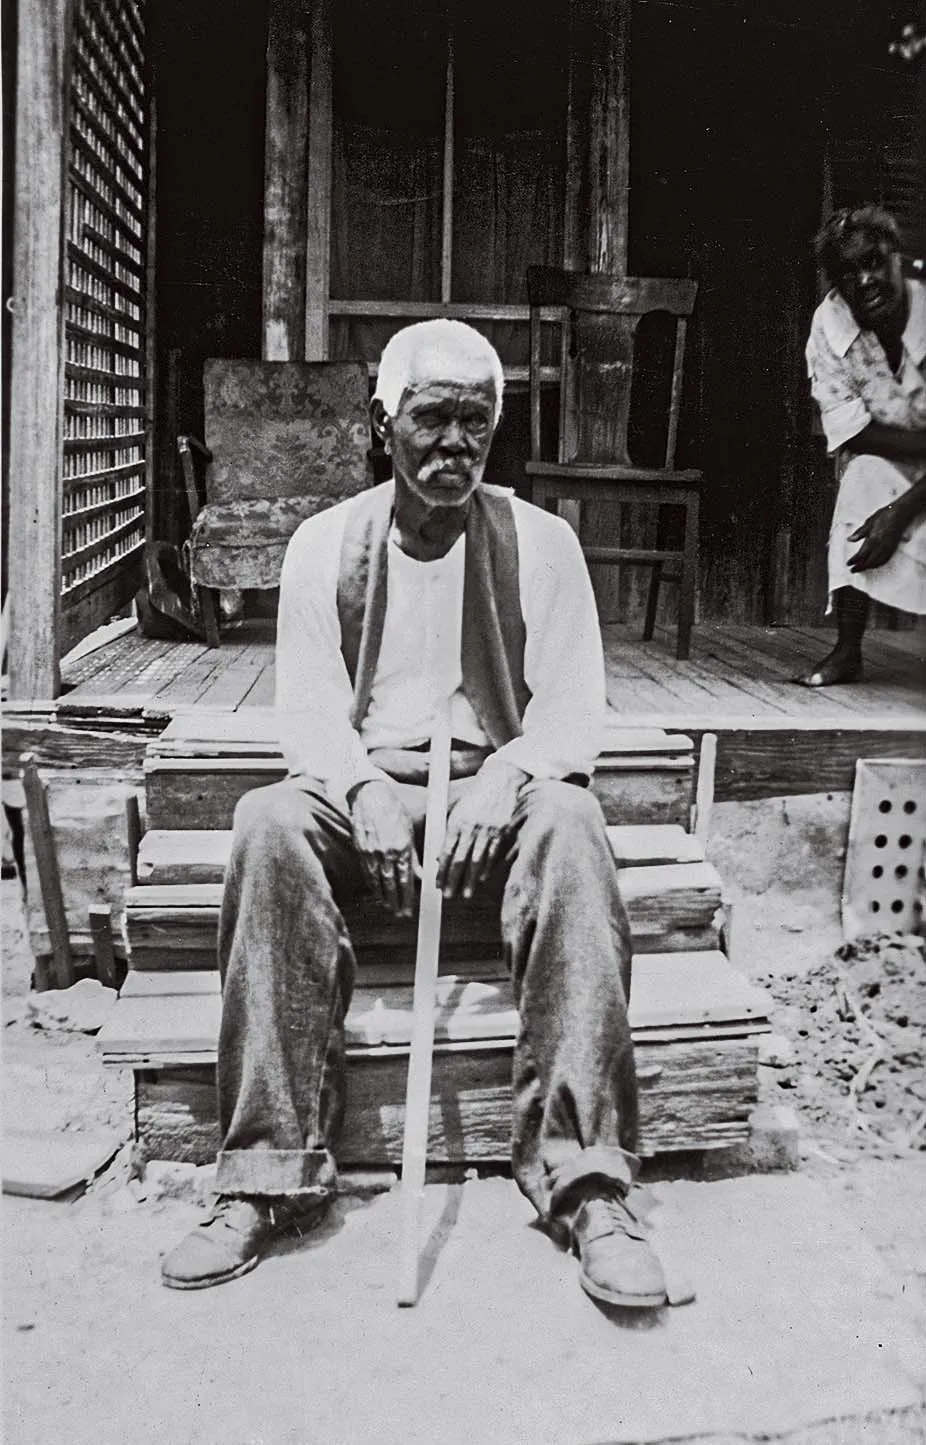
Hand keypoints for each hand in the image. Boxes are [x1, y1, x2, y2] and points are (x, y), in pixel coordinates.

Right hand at [349, 780, 418, 916]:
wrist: (370, 797)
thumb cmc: (395, 810)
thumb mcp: (411, 830)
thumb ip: (416, 855)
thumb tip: (421, 875)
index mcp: (403, 848)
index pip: (406, 880)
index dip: (408, 897)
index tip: (411, 909)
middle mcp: (387, 853)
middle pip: (392, 885)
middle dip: (397, 902)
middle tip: (402, 915)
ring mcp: (372, 853)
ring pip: (378, 881)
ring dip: (384, 897)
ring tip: (390, 908)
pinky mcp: (361, 850)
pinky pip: (367, 872)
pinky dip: (372, 885)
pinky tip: (377, 892)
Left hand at [436, 763, 527, 900]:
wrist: (499, 781)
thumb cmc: (475, 798)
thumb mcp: (457, 813)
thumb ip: (447, 835)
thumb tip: (438, 858)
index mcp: (457, 822)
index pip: (446, 852)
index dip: (441, 871)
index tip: (437, 884)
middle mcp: (471, 828)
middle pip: (460, 860)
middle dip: (454, 880)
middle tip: (449, 895)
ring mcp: (487, 831)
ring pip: (477, 861)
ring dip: (470, 880)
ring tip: (466, 893)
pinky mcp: (501, 832)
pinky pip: (493, 854)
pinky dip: (487, 868)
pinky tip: (482, 878)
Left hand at [847, 504, 905, 571]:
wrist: (901, 513)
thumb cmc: (885, 515)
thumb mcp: (869, 522)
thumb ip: (859, 532)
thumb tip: (850, 539)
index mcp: (873, 539)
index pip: (861, 554)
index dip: (854, 561)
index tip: (848, 564)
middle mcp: (880, 546)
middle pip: (869, 561)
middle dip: (860, 567)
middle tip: (853, 570)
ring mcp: (888, 547)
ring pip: (877, 562)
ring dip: (868, 567)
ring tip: (861, 569)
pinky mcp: (893, 547)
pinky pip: (885, 559)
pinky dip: (878, 564)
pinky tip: (875, 564)